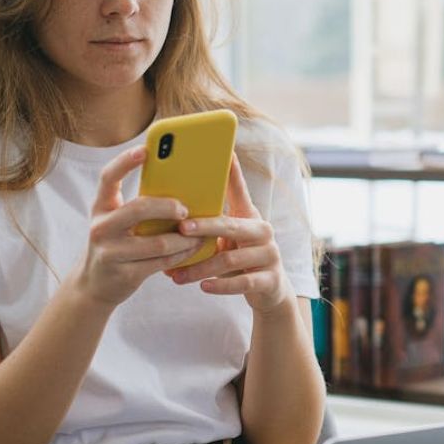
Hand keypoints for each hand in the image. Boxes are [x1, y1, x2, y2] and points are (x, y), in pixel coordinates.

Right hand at [75, 146, 205, 306]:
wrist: (95, 284)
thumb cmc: (117, 244)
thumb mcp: (119, 222)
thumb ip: (140, 207)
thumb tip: (182, 188)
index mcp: (101, 207)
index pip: (108, 177)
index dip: (125, 162)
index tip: (146, 150)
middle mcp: (101, 227)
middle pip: (138, 209)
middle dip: (168, 206)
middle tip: (185, 208)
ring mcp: (110, 252)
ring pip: (157, 242)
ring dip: (185, 238)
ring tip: (200, 233)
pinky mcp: (124, 274)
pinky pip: (161, 262)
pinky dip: (182, 255)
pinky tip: (193, 249)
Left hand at [165, 153, 293, 313]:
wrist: (270, 291)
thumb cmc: (241, 258)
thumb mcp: (229, 237)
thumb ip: (211, 223)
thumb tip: (172, 207)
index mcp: (250, 216)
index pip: (240, 190)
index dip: (233, 172)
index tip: (225, 152)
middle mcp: (263, 231)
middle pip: (231, 225)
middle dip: (205, 226)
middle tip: (181, 228)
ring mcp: (269, 256)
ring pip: (231, 259)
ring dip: (201, 267)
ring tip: (177, 274)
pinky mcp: (270, 280)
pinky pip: (243, 283)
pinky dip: (221, 286)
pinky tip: (203, 287)